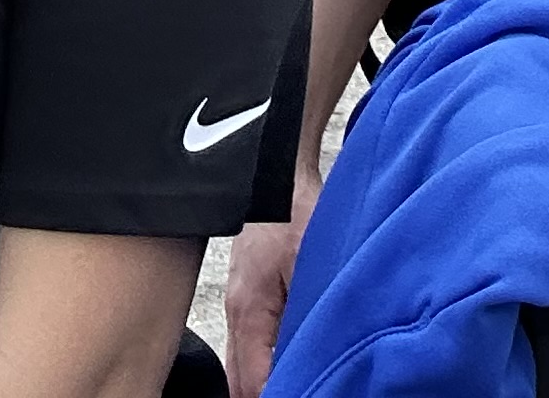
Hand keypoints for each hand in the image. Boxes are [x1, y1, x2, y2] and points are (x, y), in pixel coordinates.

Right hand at [221, 180, 317, 397]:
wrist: (277, 172)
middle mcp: (236, 315)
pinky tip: (282, 366)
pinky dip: (261, 362)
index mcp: (249, 314)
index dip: (275, 397)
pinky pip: (246, 345)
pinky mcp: (246, 295)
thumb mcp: (310, 266)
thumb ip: (306, 317)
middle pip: (239, 382)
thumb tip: (311, 358)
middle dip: (264, 395)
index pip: (253, 383)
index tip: (305, 395)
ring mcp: (237, 305)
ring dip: (262, 382)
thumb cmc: (295, 211)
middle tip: (301, 392)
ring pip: (240, 365)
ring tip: (293, 386)